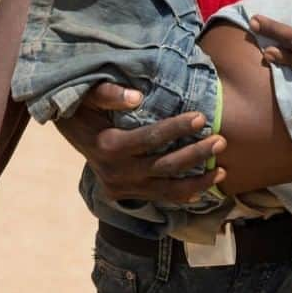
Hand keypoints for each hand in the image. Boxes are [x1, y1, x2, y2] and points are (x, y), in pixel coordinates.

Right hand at [55, 83, 225, 203]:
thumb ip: (108, 94)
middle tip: (222, 140)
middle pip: (164, 167)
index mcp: (108, 146)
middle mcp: (116, 173)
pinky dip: (183, 195)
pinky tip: (205, 187)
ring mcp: (122, 188)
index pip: (150, 139)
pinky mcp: (126, 195)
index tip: (202, 117)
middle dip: (196, 154)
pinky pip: (159, 198)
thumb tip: (136, 97)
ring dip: (197, 182)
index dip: (177, 128)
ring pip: (166, 190)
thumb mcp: (88, 94)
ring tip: (222, 170)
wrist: (69, 132)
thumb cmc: (83, 107)